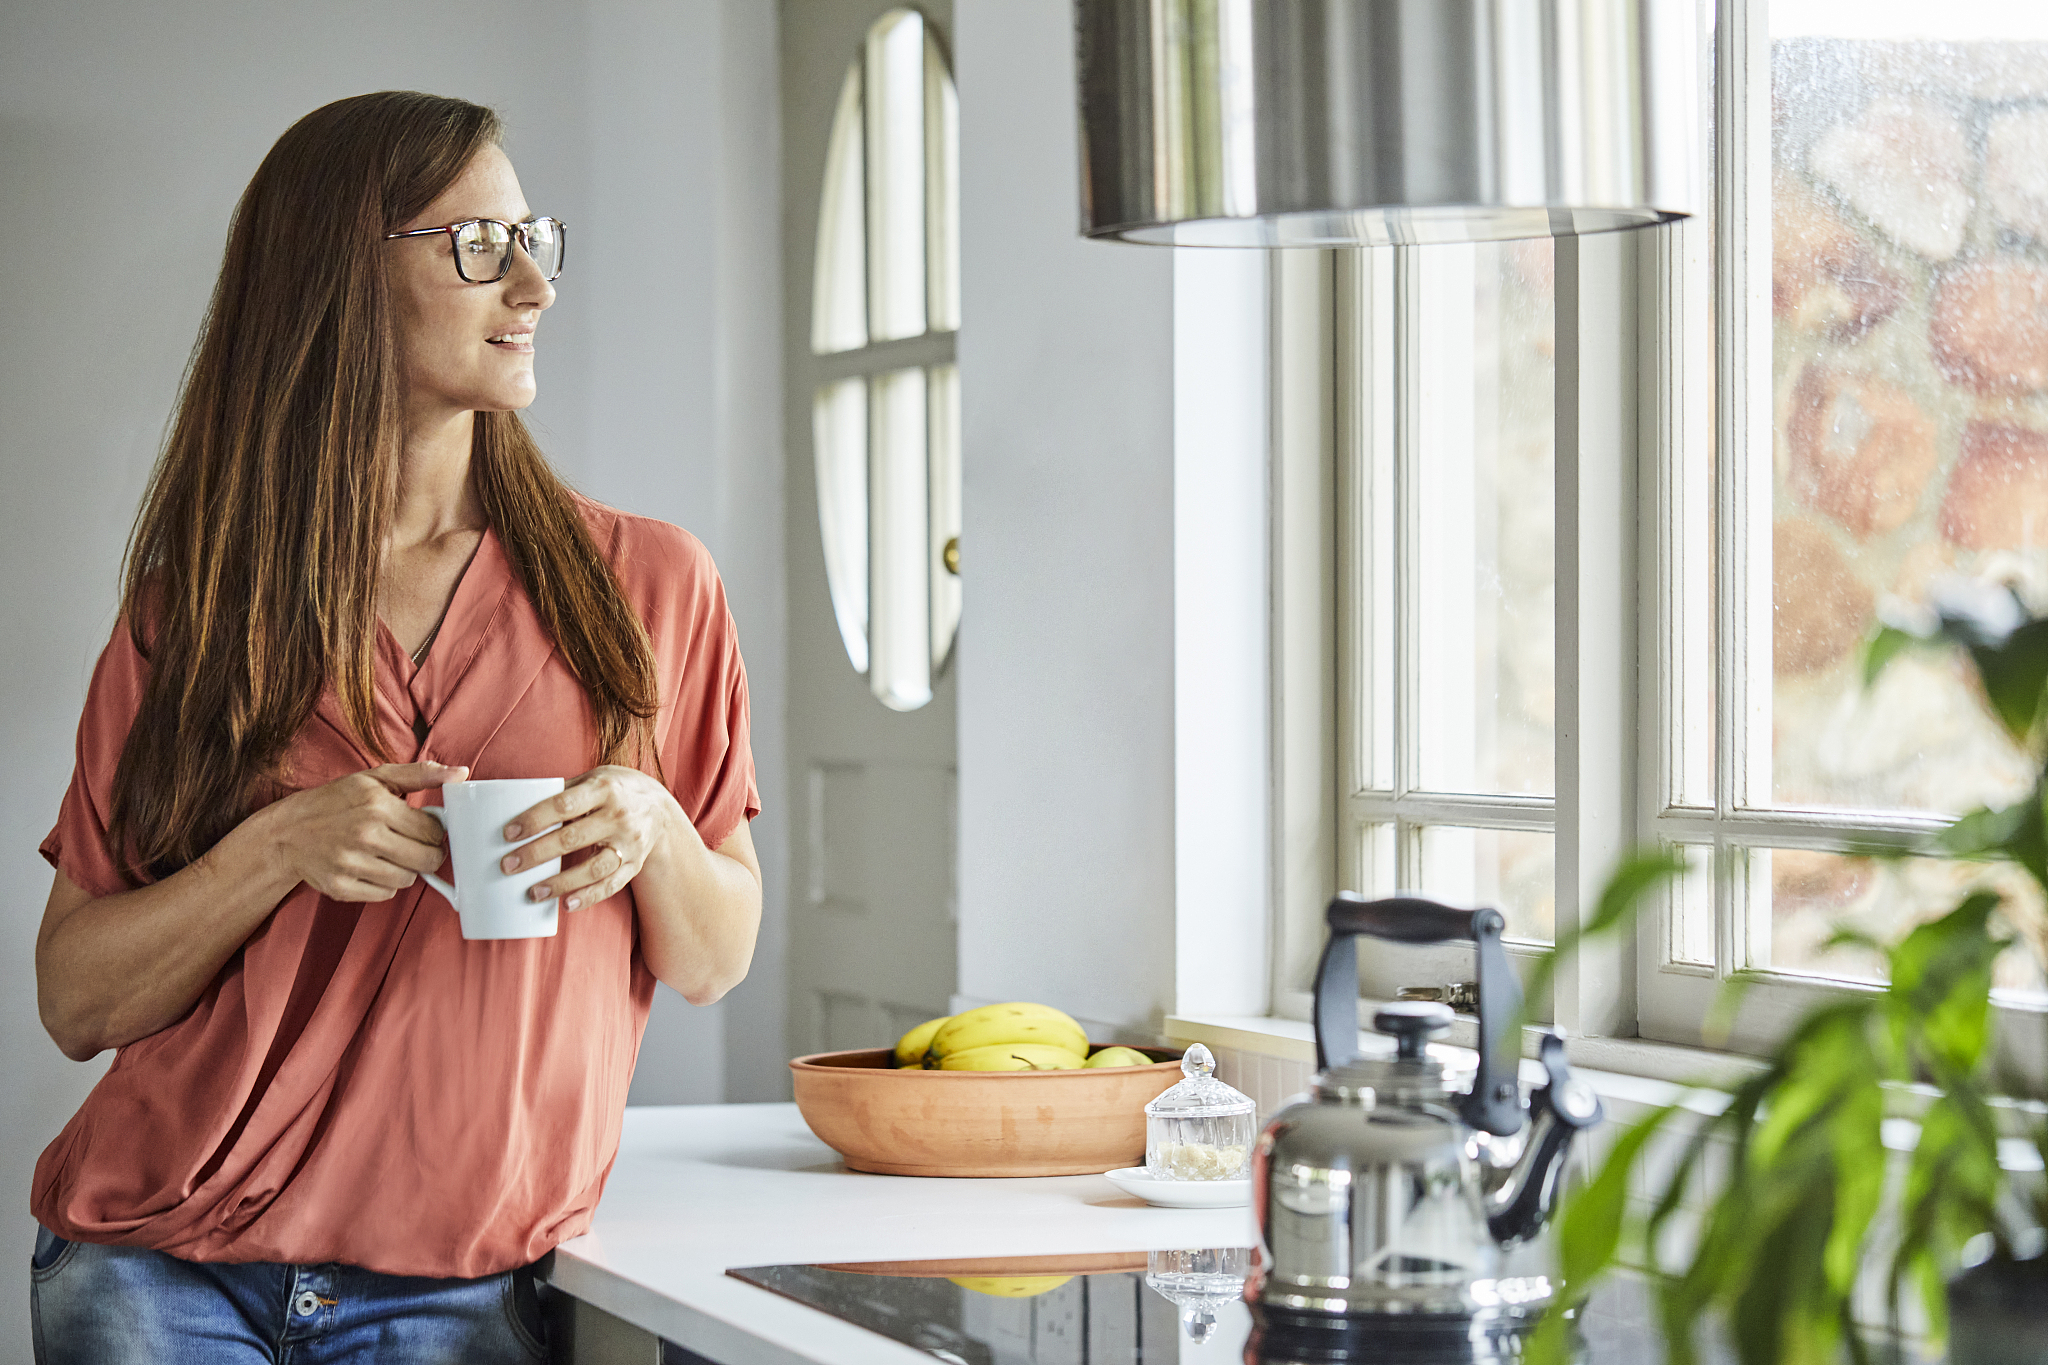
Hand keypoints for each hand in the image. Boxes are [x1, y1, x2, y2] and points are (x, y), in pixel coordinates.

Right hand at [261, 761, 467, 901]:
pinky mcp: (340, 887)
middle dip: (427, 853)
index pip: (434, 831)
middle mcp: (364, 836)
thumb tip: (461, 774)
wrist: (287, 832)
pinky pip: (385, 894)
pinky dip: (385, 883)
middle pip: (427, 859)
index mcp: (377, 806)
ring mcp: (351, 864)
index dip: (435, 830)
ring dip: (406, 869)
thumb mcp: (375, 778)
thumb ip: (420, 774)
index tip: (425, 827)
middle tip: (415, 845)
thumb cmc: (336, 801)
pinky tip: (372, 867)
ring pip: (408, 879)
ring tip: (390, 853)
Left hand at [498, 766, 682, 910]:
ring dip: (560, 883)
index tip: (508, 834)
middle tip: (508, 866)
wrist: (660, 809)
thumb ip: (564, 792)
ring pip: (592, 868)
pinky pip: (610, 885)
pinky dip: (588, 897)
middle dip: (536, 855)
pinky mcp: (635, 865)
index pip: (563, 805)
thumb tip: (517, 805)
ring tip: (533, 893)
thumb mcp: (594, 779)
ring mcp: (630, 843)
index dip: (534, 820)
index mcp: (604, 789)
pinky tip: (566, 905)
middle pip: (572, 839)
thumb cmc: (616, 791)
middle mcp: (620, 816)